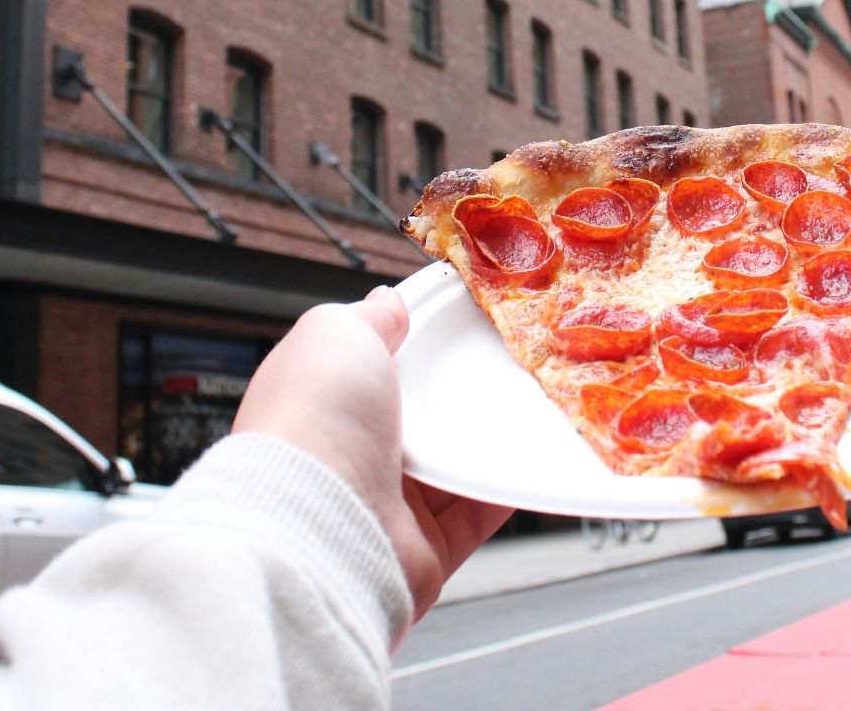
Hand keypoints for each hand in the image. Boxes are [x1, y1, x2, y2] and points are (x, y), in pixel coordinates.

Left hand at [232, 288, 514, 620]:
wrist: (321, 524)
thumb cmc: (317, 418)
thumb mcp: (336, 334)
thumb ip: (369, 316)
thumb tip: (388, 301)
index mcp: (322, 398)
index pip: (374, 364)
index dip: (414, 340)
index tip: (462, 320)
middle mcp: (350, 451)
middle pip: (421, 415)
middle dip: (460, 391)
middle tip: (509, 361)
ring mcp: (388, 503)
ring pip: (454, 465)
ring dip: (492, 441)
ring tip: (533, 405)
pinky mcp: (425, 548)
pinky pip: (478, 515)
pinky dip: (507, 492)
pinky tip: (533, 460)